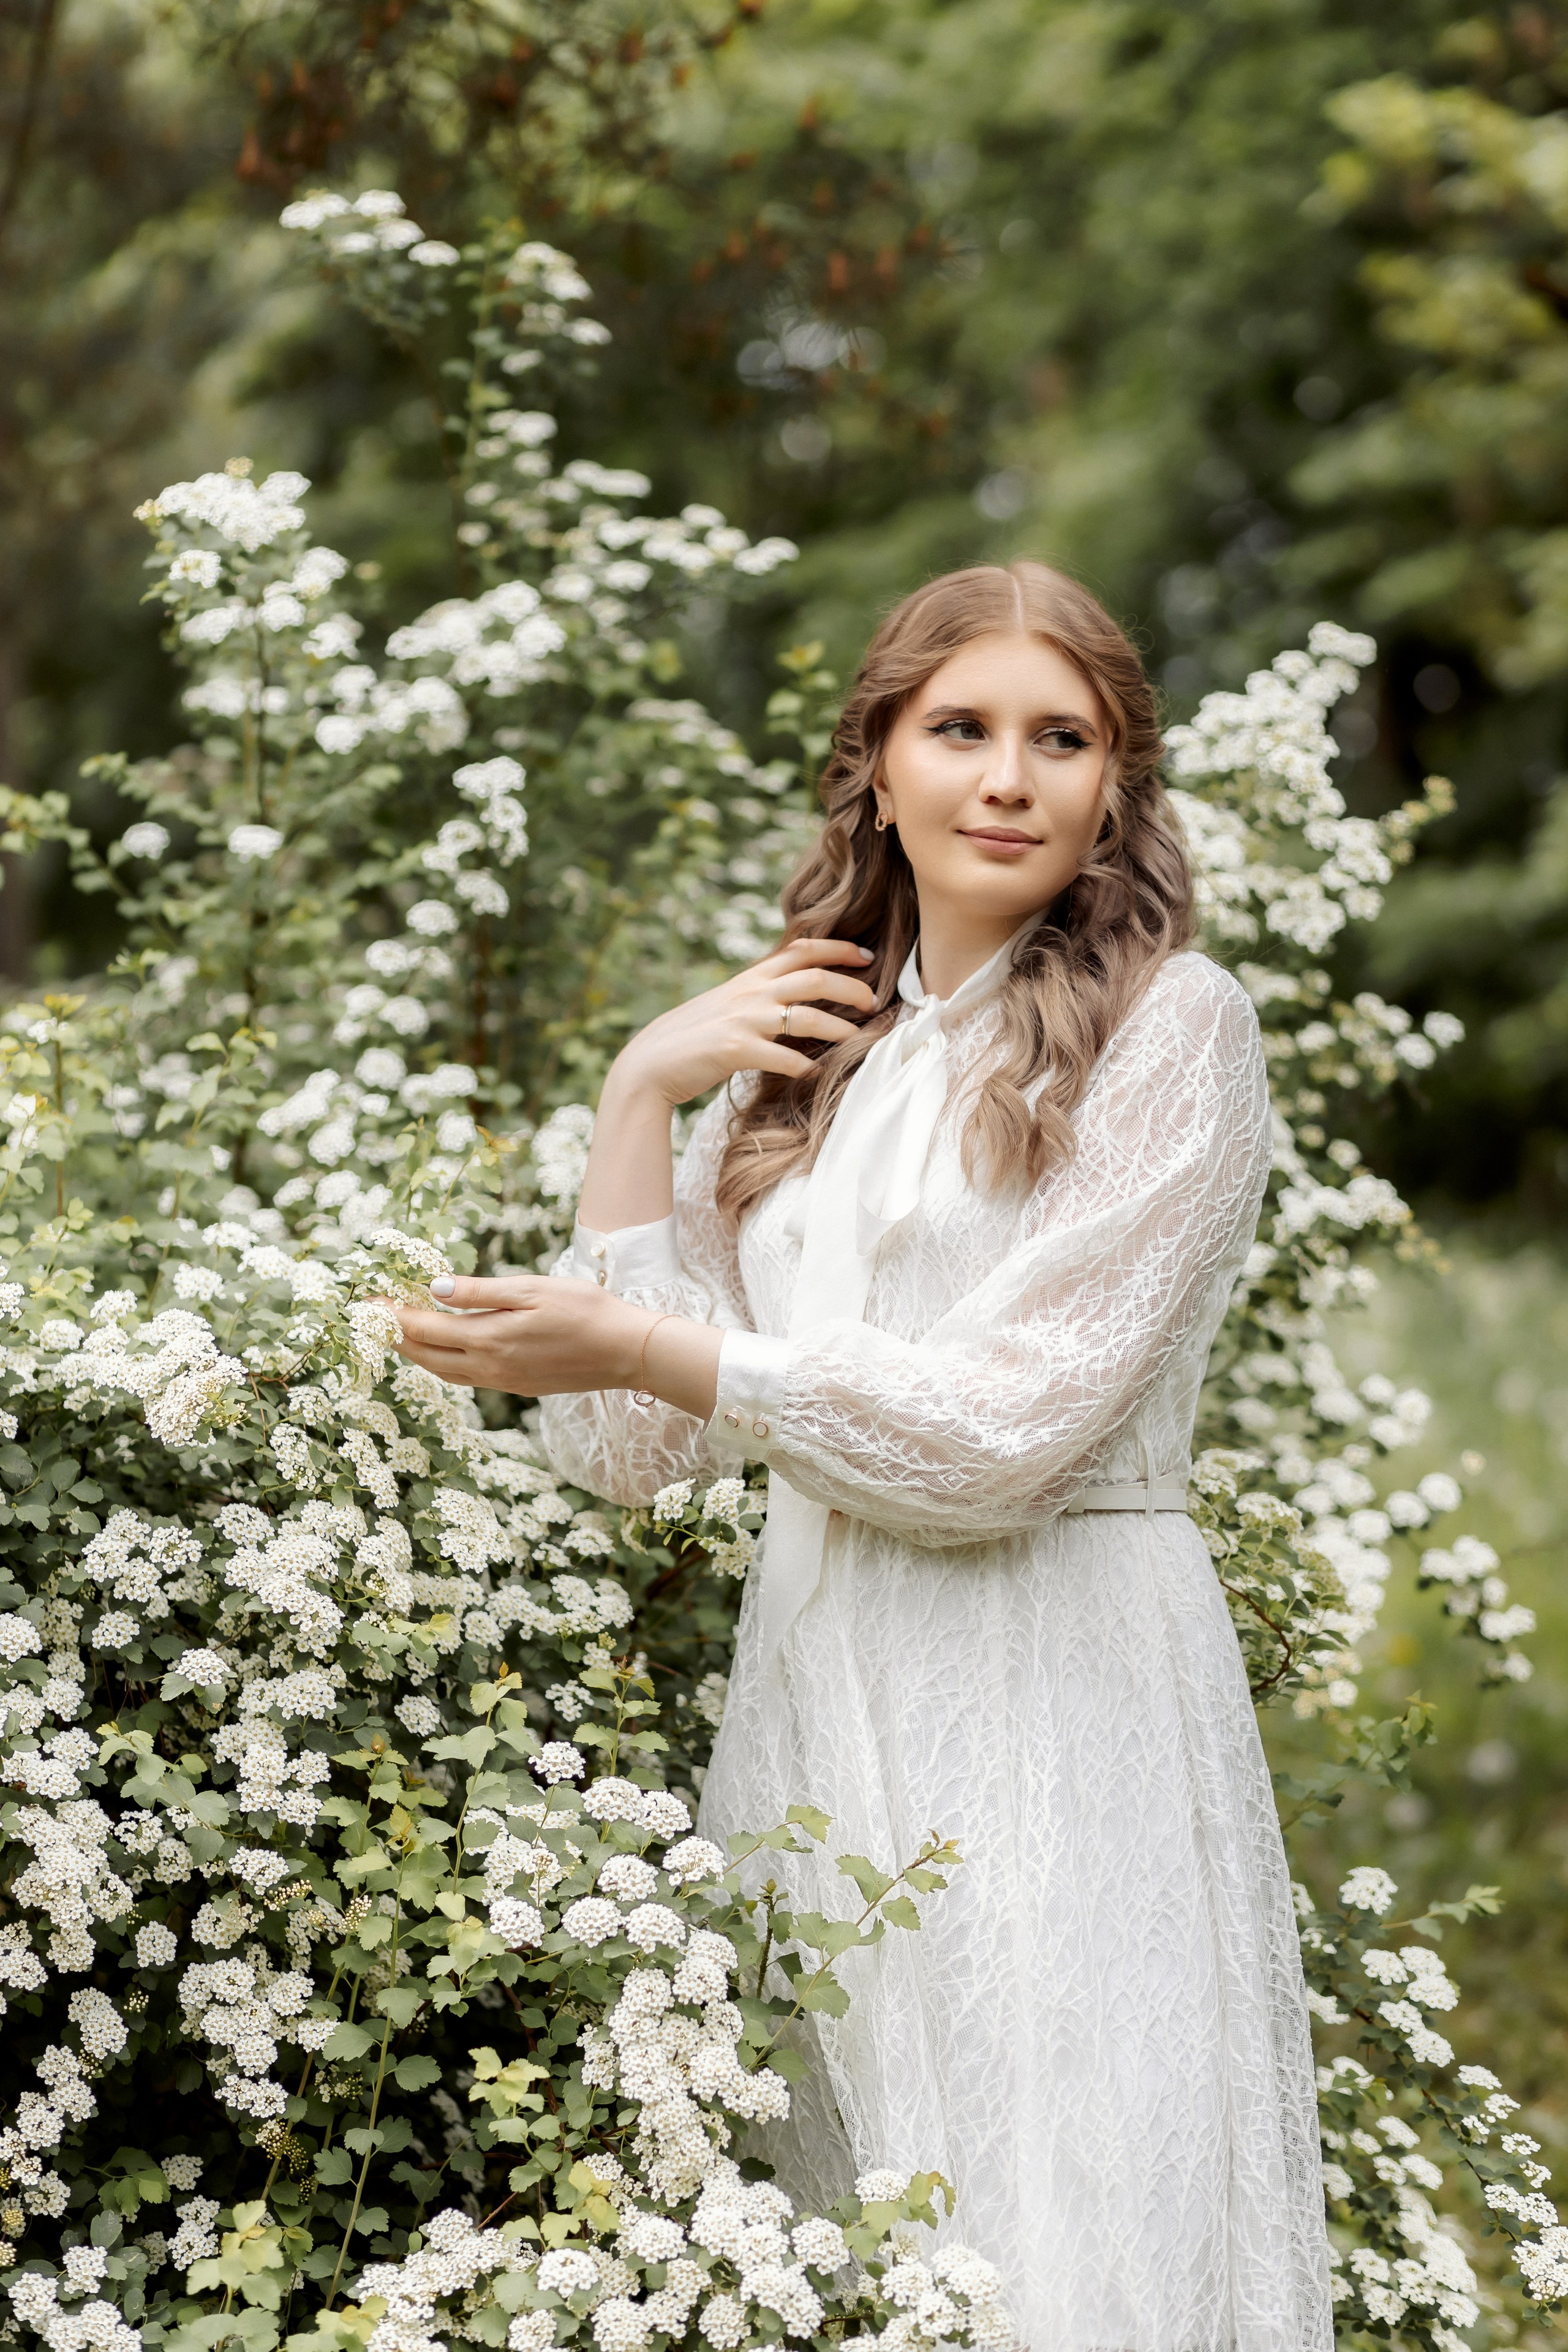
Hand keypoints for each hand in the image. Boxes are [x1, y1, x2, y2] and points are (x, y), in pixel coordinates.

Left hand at [387, 1275, 722, 1418]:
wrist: (626, 1351)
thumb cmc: (585, 1310)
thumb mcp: (532, 1289)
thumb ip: (480, 1292)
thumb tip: (434, 1288)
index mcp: (488, 1339)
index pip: (424, 1328)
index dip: (391, 1314)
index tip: (367, 1300)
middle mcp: (488, 1366)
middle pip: (425, 1354)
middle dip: (394, 1336)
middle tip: (371, 1317)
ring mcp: (502, 1381)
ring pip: (443, 1370)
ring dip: (415, 1352)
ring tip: (397, 1333)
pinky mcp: (516, 1386)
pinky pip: (465, 1376)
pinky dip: (442, 1362)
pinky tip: (442, 1349)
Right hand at [607, 936, 877, 1108]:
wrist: (650, 1063)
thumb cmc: (692, 1038)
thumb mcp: (727, 1005)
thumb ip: (758, 996)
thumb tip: (792, 997)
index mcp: (750, 978)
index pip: (802, 949)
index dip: (839, 949)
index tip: (868, 957)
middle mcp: (751, 993)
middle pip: (815, 978)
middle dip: (853, 988)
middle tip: (875, 1003)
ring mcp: (744, 1020)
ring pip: (808, 1017)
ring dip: (841, 1029)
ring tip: (859, 1040)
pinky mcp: (736, 1050)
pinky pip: (785, 1059)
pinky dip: (808, 1068)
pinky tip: (817, 1075)